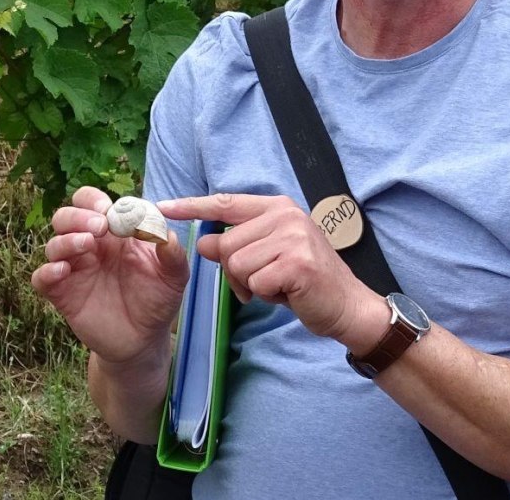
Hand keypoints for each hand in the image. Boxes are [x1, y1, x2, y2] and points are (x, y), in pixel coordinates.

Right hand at [31, 186, 189, 364]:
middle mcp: (89, 246)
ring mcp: (74, 270)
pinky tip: (63, 271)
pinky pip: (41, 278)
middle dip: (78, 215)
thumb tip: (167, 234)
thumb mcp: (173, 276)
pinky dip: (47, 271)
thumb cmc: (157, 299)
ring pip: (53, 244)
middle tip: (99, 227)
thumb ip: (173, 253)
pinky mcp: (62, 294)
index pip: (90, 202)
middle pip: (65, 217)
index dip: (93, 200)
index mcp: (112, 233)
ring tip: (87, 244)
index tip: (107, 210)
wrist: (143, 339)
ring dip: (66, 239)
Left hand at [159, 192, 385, 347]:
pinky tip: (287, 294)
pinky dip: (266, 296)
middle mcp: (285, 215)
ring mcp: (292, 237)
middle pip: (226, 244)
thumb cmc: (304, 281)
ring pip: (237, 265)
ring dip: (251, 285)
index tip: (161, 206)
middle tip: (263, 282)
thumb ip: (237, 246)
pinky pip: (254, 283)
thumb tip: (201, 242)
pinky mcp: (296, 262)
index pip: (225, 203)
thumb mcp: (268, 256)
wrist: (347, 306)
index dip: (191, 206)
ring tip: (278, 286)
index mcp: (277, 207)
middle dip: (236, 272)